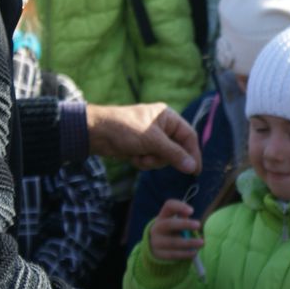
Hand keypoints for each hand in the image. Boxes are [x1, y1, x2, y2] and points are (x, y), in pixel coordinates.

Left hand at [86, 103, 200, 173]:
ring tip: (139, 156)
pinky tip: (132, 157)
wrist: (94, 133)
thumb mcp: (152, 141)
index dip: (193, 153)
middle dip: (163, 158)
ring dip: (152, 161)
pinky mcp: (142, 147)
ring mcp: (152, 137)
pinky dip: (143, 161)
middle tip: (151, 158)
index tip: (195, 170)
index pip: (189, 136)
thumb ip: (174, 154)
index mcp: (168, 117)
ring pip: (164, 157)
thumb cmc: (125, 129)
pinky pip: (152, 159)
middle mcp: (163, 126)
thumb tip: (192, 167)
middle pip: (177, 149)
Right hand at [149, 199, 202, 260]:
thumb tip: (190, 214)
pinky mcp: (159, 254)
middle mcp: (158, 227)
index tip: (192, 211)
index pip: (169, 206)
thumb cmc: (173, 230)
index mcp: (163, 216)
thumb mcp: (176, 222)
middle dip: (184, 224)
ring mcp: (156, 241)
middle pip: (169, 224)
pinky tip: (194, 252)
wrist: (156, 246)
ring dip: (189, 243)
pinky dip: (185, 254)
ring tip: (201, 243)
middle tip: (198, 225)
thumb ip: (184, 218)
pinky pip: (173, 255)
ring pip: (173, 242)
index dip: (179, 207)